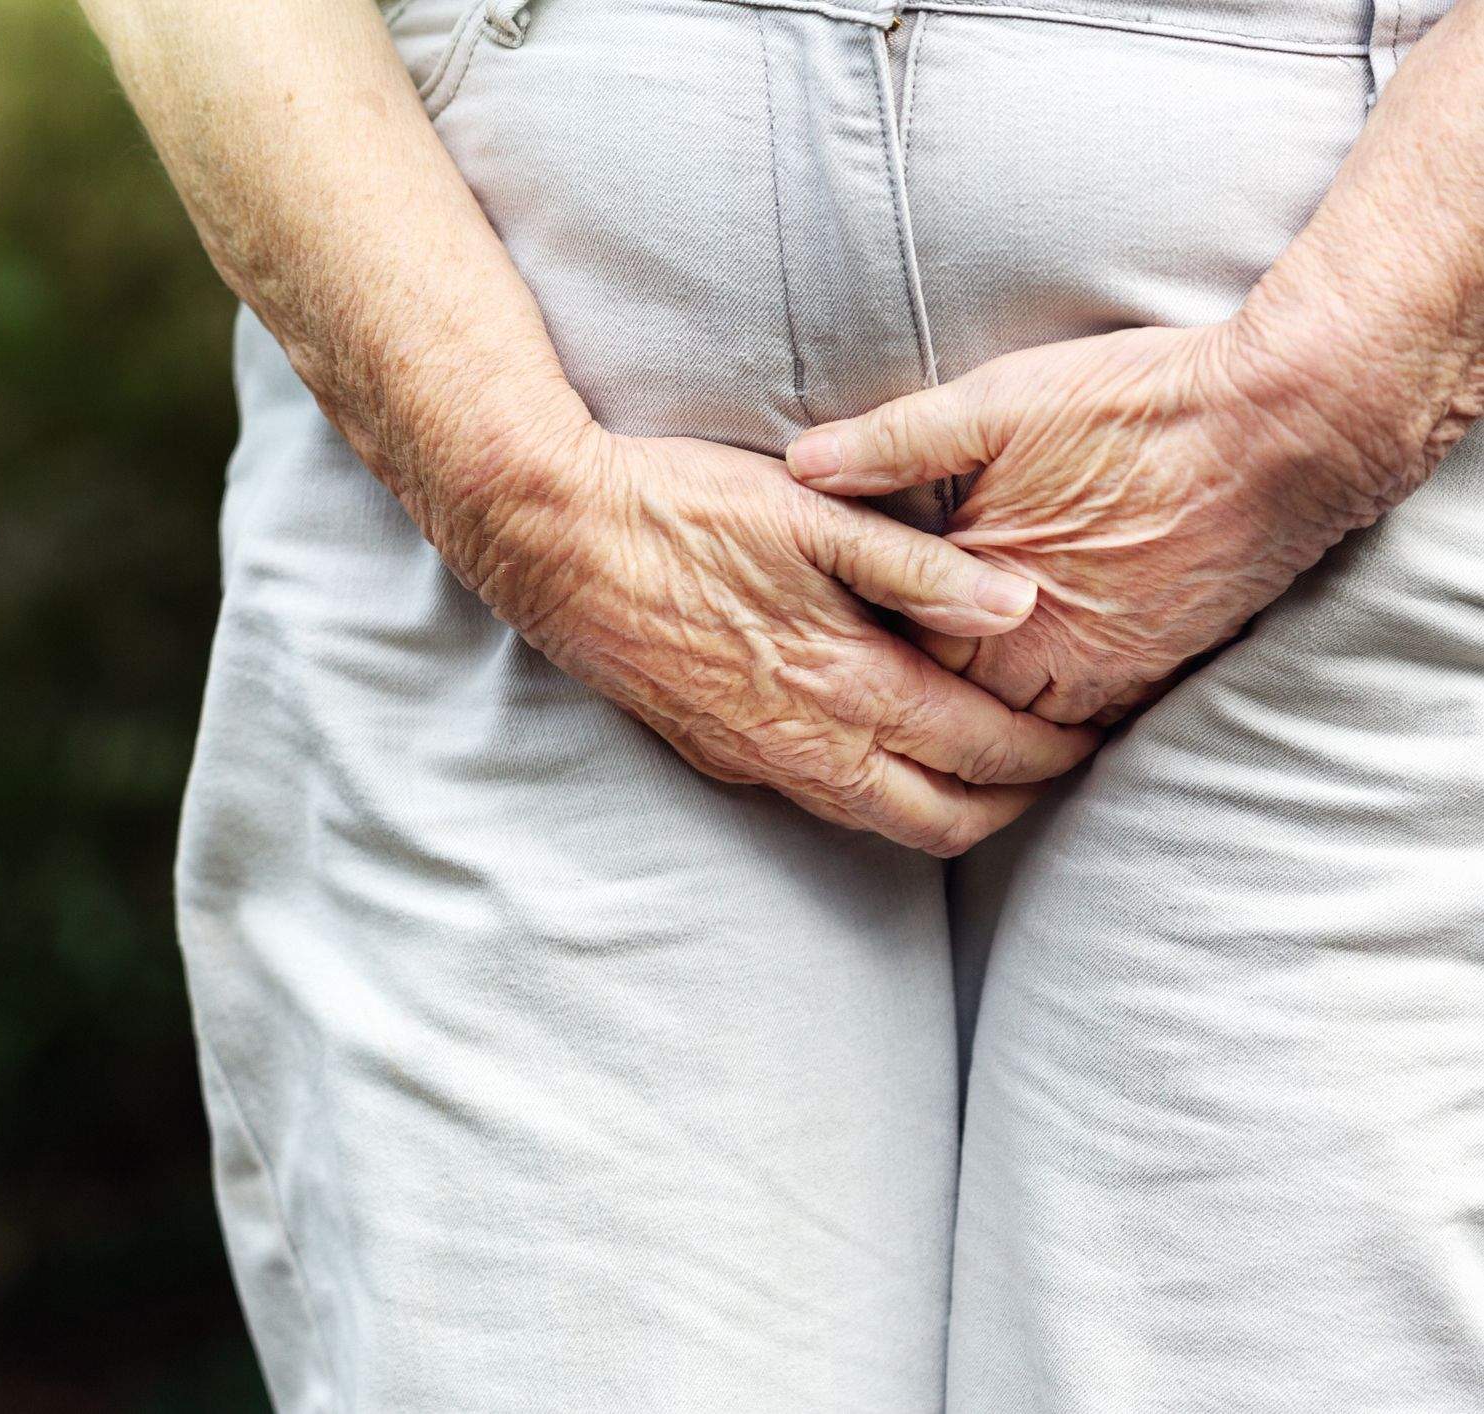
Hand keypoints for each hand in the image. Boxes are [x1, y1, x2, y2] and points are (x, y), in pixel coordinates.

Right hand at [444, 418, 1098, 854]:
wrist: (554, 540)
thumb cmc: (684, 510)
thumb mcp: (814, 517)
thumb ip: (923, 568)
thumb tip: (1023, 603)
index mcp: (847, 682)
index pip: (985, 749)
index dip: (1054, 750)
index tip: (1098, 729)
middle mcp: (808, 743)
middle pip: (944, 818)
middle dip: (1017, 802)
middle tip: (1062, 765)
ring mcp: (757, 758)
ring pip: (881, 823)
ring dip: (951, 808)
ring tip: (994, 771)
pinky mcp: (717, 754)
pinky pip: (822, 803)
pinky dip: (881, 797)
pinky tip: (890, 755)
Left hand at [782, 322, 1415, 723]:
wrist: (1288, 425)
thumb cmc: (1134, 409)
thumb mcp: (996, 405)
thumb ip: (891, 444)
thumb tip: (800, 465)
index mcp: (985, 603)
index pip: (892, 663)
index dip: (857, 648)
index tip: (823, 642)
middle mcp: (1046, 662)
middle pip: (951, 712)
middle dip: (912, 697)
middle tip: (863, 686)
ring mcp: (1109, 678)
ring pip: (1019, 729)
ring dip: (984, 711)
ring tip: (942, 689)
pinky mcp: (1159, 672)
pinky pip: (1085, 721)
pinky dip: (1049, 711)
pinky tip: (1024, 681)